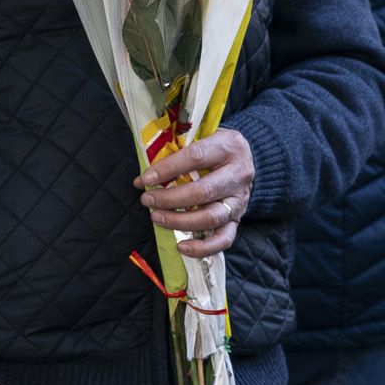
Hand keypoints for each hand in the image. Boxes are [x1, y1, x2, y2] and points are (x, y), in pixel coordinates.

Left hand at [136, 129, 253, 257]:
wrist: (241, 159)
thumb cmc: (213, 148)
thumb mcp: (199, 138)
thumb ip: (174, 152)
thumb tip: (143, 180)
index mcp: (229, 146)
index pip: (196, 157)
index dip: (167, 169)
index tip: (145, 179)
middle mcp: (239, 174)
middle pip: (203, 191)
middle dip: (169, 199)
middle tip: (147, 200)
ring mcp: (240, 199)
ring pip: (211, 217)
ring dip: (179, 221)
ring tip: (157, 217)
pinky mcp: (238, 218)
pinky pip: (224, 239)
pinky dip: (203, 247)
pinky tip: (181, 246)